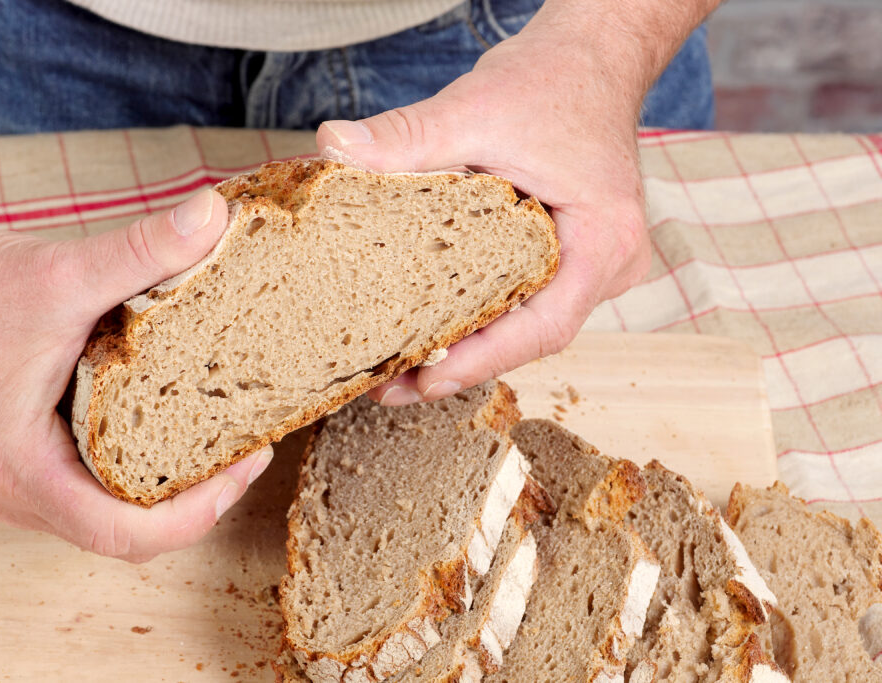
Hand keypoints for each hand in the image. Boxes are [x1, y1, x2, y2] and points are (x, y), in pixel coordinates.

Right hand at [0, 190, 271, 562]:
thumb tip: (213, 216)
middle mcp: (22, 491)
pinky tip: (188, 434)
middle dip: (198, 504)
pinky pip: (104, 493)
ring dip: (177, 494)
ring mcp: (30, 484)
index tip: (243, 467)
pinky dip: (151, 476)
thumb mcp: (64, 274)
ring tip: (230, 446)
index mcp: (23, 468)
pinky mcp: (39, 464)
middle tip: (250, 453)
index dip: (194, 514)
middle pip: (129, 536)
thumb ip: (141, 248)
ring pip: (118, 520)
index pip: (121, 533)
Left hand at [317, 8, 652, 404]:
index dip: (482, 363)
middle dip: (461, 363)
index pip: (544, 327)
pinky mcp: (572, 255)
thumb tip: (336, 150)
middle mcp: (609, 264)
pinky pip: (525, 296)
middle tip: (390, 383)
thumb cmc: (555, 80)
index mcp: (604, 242)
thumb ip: (407, 136)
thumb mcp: (477, 108)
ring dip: (467, 343)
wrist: (593, 55)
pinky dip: (479, 311)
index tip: (425, 384)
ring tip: (398, 363)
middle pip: (530, 334)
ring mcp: (593, 263)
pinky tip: (429, 323)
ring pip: (526, 320)